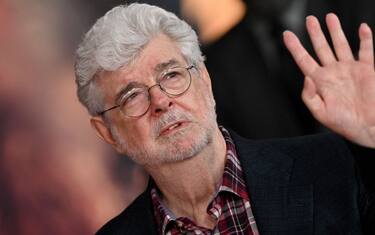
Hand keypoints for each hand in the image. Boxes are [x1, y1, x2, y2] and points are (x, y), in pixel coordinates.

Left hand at [283, 13, 374, 147]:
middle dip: (315, 33)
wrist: (368, 128)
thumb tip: (306, 77)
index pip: (304, 60)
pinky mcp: (367, 70)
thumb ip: (309, 95)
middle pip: (321, 48)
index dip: (295, 47)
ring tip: (329, 17)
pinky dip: (365, 39)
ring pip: (341, 45)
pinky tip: (362, 28)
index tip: (287, 34)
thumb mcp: (320, 113)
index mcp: (320, 82)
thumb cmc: (344, 124)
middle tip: (309, 19)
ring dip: (335, 31)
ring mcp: (350, 69)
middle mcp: (333, 72)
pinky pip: (366, 50)